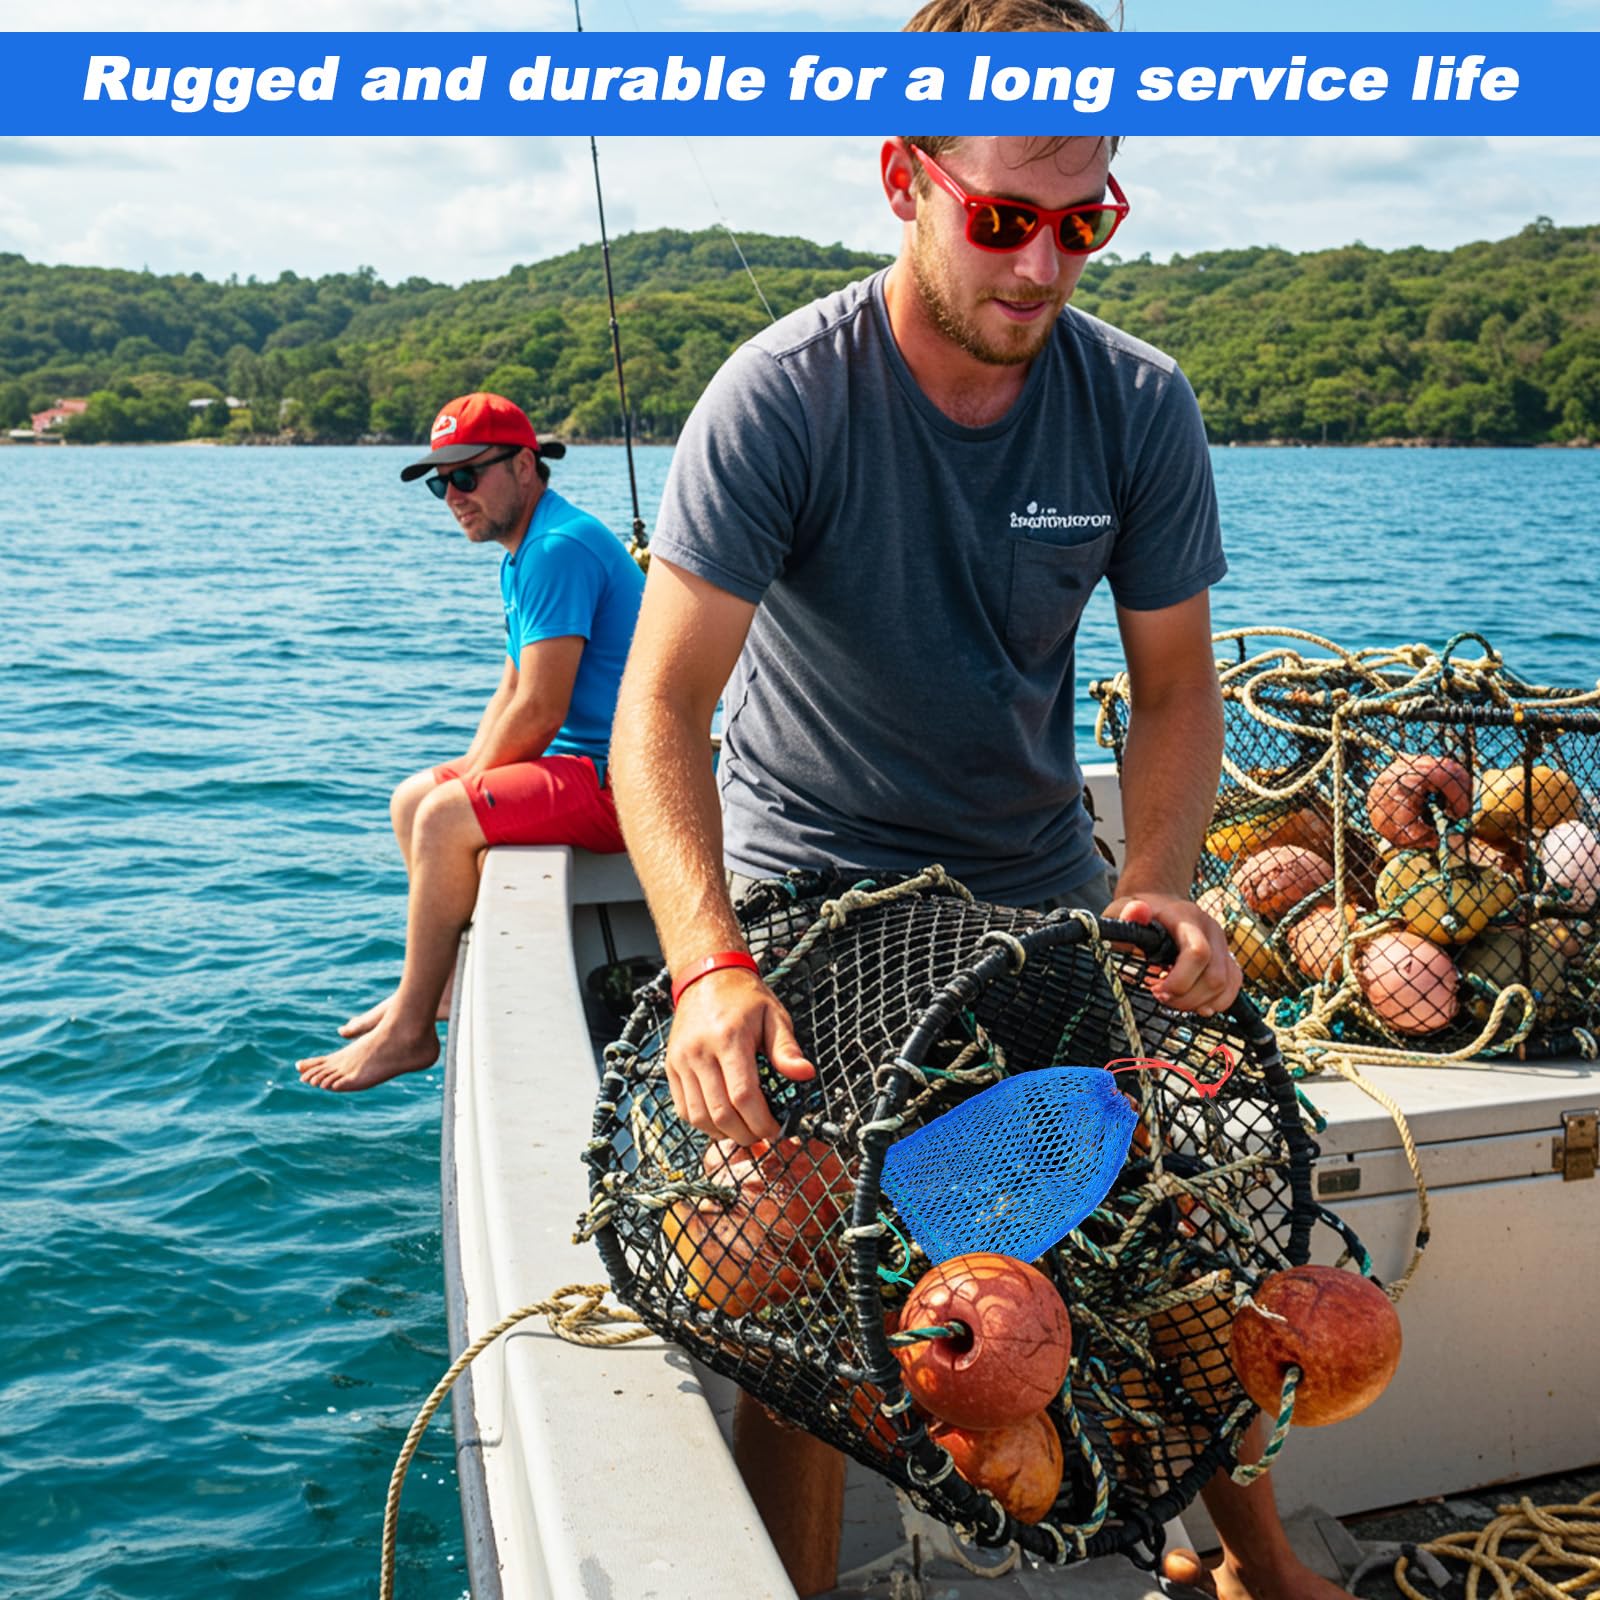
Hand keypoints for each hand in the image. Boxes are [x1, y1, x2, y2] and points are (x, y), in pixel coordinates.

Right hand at [666, 967, 815, 1144]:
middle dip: (744, 1133)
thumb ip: (787, 1048)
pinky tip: (721, 1120)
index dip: (761, 1121)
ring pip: (698, 1116)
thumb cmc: (745, 999)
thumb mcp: (774, 1016)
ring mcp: (681, 1060)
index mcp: (728, 1038)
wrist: (707, 978)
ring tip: (743, 1130)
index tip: (776, 1129)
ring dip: (722, 1133)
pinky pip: (682, 1108)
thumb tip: (806, 1074)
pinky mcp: (670, 1066)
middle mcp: (699, 1051)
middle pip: (719, 1112)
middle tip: (762, 1134)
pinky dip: (702, 1123)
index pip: (743, 1095)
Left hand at [1104, 891, 1240, 1016]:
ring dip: (1199, 1002)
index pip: (1198, 953)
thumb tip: (1138, 911)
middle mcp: (1211, 929)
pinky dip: (1216, 1001)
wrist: (1158, 904)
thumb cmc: (1137, 912)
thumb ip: (1127, 914)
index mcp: (1187, 918)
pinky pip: (1233, 984)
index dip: (1180, 981)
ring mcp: (1222, 944)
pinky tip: (1195, 1004)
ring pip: (1226, 984)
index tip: (1155, 991)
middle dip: (1187, 998)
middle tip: (1160, 997)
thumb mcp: (1123, 909)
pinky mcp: (1227, 957)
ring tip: (1173, 999)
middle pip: (1215, 976)